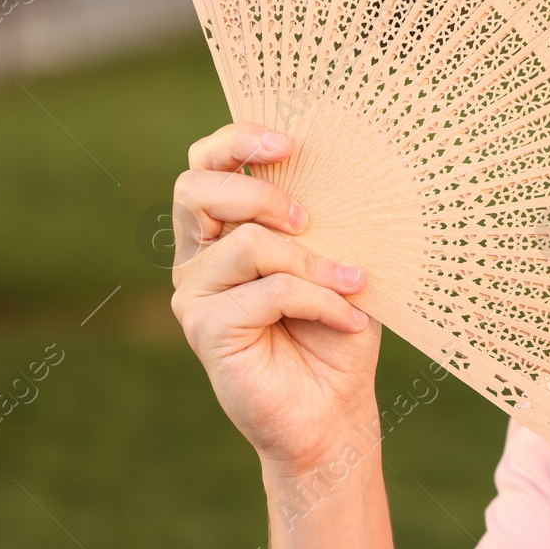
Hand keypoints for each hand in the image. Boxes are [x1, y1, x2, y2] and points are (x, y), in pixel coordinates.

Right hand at [170, 122, 381, 473]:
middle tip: (308, 218)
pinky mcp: (206, 329)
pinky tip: (349, 319)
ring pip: (247, 243)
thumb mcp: (338, 259)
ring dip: (313, 261)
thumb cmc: (339, 326)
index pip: (206, 164)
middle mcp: (200, 256)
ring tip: (353, 283)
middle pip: (196, 188)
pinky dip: (320, 300)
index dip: (236, 141)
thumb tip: (344, 168)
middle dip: (258, 191)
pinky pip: (269, 291)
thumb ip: (324, 218)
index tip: (288, 142)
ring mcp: (198, 293)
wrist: (334, 407)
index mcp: (226, 229)